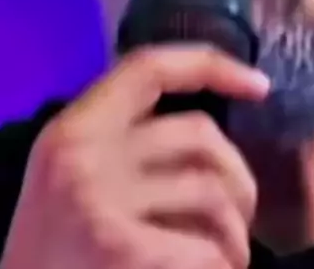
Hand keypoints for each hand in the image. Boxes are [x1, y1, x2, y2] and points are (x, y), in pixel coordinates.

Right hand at [1, 46, 269, 268]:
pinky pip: (205, 250)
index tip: (260, 84)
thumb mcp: (69, 177)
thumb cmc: (53, 251)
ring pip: (212, 194)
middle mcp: (84, 155)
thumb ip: (120, 143)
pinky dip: (222, 267)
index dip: (212, 65)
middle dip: (239, 175)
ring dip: (236, 233)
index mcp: (73, 129)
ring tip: (229, 257)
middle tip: (244, 213)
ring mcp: (101, 203)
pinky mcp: (119, 251)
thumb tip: (206, 135)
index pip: (149, 67)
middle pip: (199, 134)